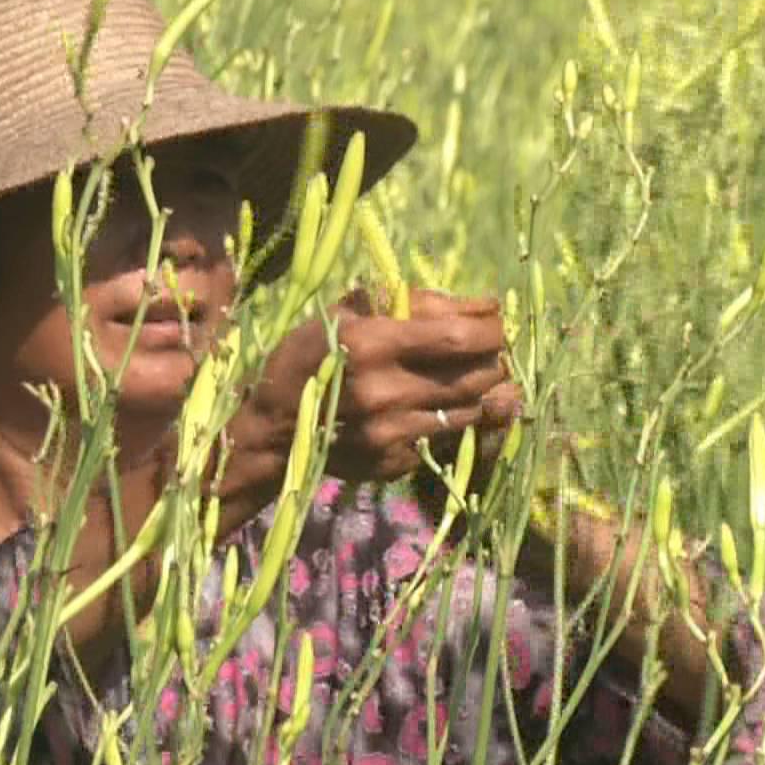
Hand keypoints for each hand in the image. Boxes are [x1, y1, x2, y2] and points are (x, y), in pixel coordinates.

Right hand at [209, 287, 517, 537]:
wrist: (272, 430)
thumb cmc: (307, 359)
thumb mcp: (344, 312)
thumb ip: (410, 301)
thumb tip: (482, 305)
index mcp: (371, 344)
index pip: (462, 336)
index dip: (491, 328)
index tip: (492, 322)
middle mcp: (386, 392)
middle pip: (478, 374)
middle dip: (490, 358)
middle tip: (480, 350)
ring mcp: (393, 434)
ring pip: (471, 409)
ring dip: (478, 390)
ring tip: (461, 376)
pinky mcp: (396, 462)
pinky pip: (446, 437)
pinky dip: (449, 419)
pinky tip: (429, 407)